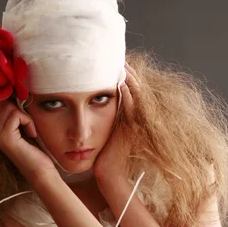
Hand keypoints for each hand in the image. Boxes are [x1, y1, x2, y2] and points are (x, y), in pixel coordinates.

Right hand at [0, 99, 58, 183]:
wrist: (41, 171)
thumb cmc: (37, 150)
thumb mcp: (27, 126)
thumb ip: (19, 112)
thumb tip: (17, 90)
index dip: (10, 97)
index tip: (23, 100)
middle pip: (2, 101)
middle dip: (19, 106)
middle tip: (30, 121)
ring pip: (8, 106)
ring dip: (25, 115)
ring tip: (31, 129)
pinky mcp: (4, 137)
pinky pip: (16, 114)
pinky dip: (28, 121)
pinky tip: (32, 134)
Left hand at [93, 62, 141, 181]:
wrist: (105, 171)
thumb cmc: (98, 153)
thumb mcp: (101, 129)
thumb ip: (101, 113)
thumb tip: (91, 95)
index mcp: (129, 116)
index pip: (130, 88)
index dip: (125, 74)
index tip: (113, 61)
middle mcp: (136, 117)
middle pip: (136, 86)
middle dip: (127, 71)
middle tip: (117, 55)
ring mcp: (136, 121)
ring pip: (136, 92)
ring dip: (128, 76)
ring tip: (119, 62)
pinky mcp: (133, 126)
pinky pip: (132, 103)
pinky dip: (127, 90)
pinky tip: (119, 79)